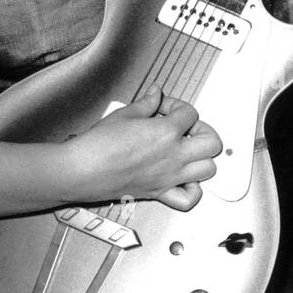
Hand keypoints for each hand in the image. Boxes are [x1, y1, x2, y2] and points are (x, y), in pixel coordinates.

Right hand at [65, 85, 220, 210]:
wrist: (80, 171)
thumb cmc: (96, 146)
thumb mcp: (124, 115)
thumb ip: (146, 103)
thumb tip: (155, 94)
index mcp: (166, 133)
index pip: (190, 113)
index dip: (178, 106)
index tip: (165, 108)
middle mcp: (173, 156)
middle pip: (212, 142)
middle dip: (203, 131)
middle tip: (187, 128)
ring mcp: (168, 177)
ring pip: (209, 169)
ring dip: (202, 158)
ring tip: (188, 151)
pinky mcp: (158, 193)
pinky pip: (188, 198)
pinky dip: (192, 190)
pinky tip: (184, 179)